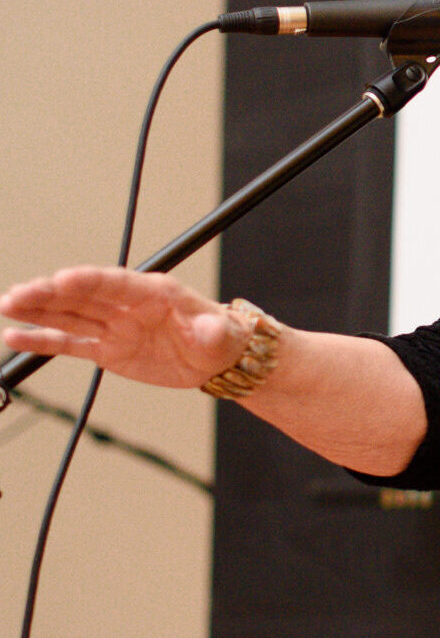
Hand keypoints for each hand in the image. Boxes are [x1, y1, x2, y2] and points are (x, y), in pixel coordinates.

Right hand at [0, 267, 244, 389]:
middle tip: (20, 293)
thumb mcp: (221, 334)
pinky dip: (43, 340)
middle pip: (83, 296)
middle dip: (50, 293)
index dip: (89, 280)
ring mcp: (114, 326)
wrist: (217, 358)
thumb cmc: (219, 335)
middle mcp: (127, 305)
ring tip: (9, 305)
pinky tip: (15, 335)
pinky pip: (71, 343)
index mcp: (154, 291)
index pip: (116, 282)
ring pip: (70, 315)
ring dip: (38, 310)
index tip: (62, 279)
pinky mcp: (106, 350)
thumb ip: (211, 331)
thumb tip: (208, 329)